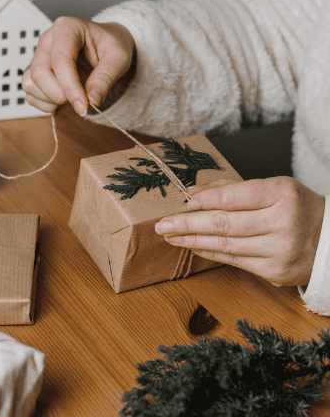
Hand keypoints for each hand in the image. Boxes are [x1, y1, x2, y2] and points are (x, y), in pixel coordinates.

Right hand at [22, 16, 134, 115]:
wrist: (105, 45)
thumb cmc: (110, 45)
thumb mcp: (118, 57)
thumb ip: (106, 78)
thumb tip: (92, 100)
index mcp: (67, 28)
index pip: (61, 60)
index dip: (70, 87)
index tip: (83, 106)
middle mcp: (47, 40)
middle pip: (39, 72)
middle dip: (58, 94)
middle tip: (80, 101)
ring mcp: (38, 56)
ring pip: (30, 83)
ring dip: (50, 99)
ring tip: (71, 98)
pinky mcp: (35, 70)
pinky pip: (30, 92)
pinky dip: (44, 103)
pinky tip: (61, 100)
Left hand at [154, 177, 325, 286]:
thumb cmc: (296, 208)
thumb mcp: (272, 188)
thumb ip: (232, 188)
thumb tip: (193, 192)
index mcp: (282, 194)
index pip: (233, 196)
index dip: (204, 200)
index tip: (182, 202)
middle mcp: (283, 222)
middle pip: (224, 223)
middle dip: (187, 224)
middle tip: (162, 224)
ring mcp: (280, 250)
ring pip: (225, 244)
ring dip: (192, 240)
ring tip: (170, 236)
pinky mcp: (275, 272)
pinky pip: (233, 260)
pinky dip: (209, 252)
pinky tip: (192, 246)